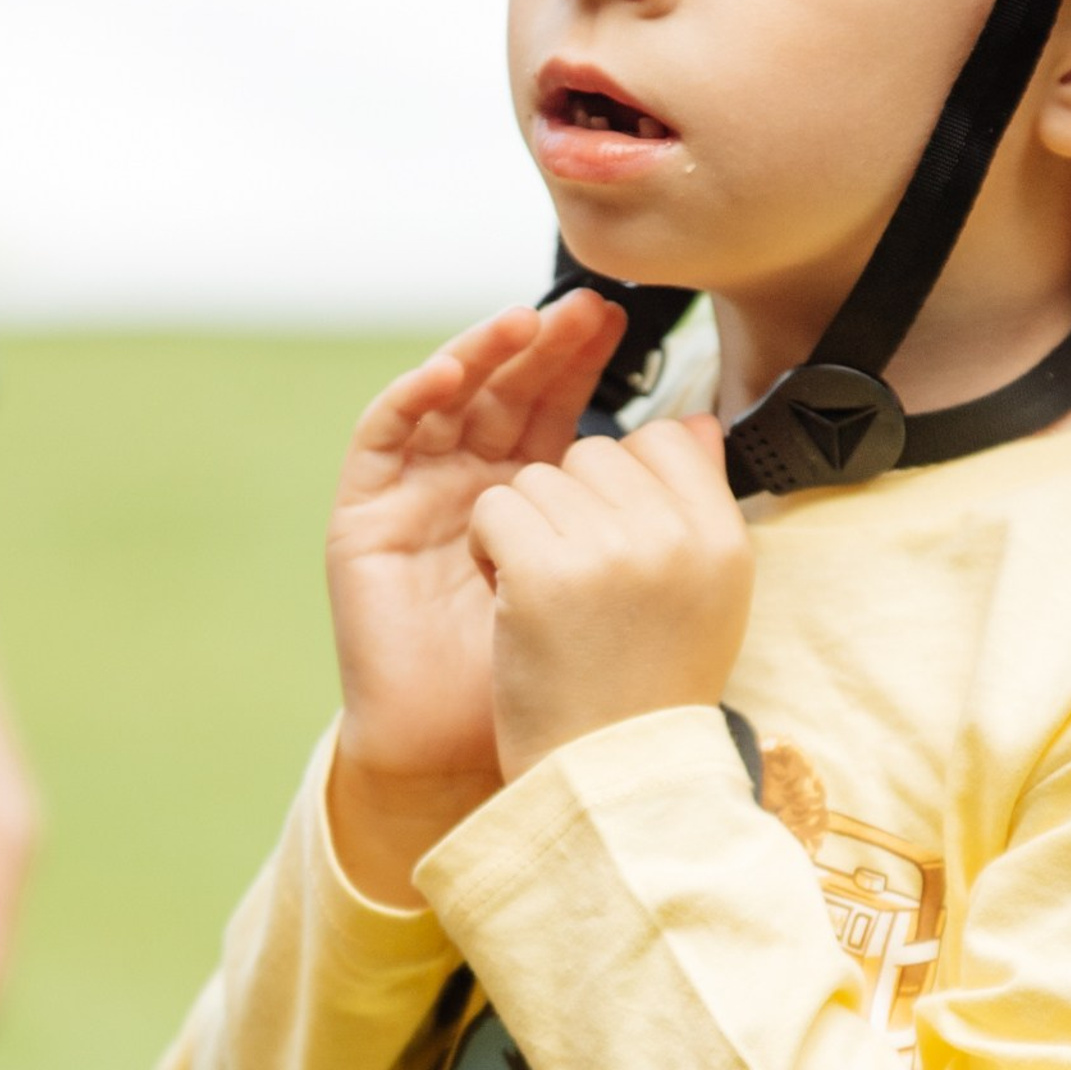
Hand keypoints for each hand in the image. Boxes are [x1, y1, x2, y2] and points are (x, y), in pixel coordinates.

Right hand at [326, 291, 624, 903]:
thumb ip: (655, 509)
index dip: (581, 362)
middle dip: (542, 346)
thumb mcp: (622, 584)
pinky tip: (450, 371)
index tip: (625, 324)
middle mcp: (472, 487)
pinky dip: (412, 396)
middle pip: (503, 392)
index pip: (555, 408)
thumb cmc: (554, 687)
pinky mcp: (366, 517)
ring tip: (522, 324)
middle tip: (586, 310)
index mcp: (536, 501)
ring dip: (480, 353)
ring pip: (444, 399)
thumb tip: (704, 427)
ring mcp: (416, 498)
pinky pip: (382, 438)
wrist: (479, 758)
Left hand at [469, 419, 752, 784]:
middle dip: (569, 506)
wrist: (608, 781)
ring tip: (543, 597)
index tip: (613, 546)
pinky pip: (496, 507)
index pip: (665, 440)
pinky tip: (507, 600)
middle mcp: (674, 534)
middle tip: (573, 581)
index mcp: (721, 537)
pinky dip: (488, 550)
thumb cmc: (646, 695)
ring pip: (538, 477)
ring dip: (524, 529)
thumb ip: (699, 504)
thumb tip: (691, 423)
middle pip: (594, 452)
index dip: (622, 485)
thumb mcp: (707, 597)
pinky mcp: (543, 569)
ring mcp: (609, 549)